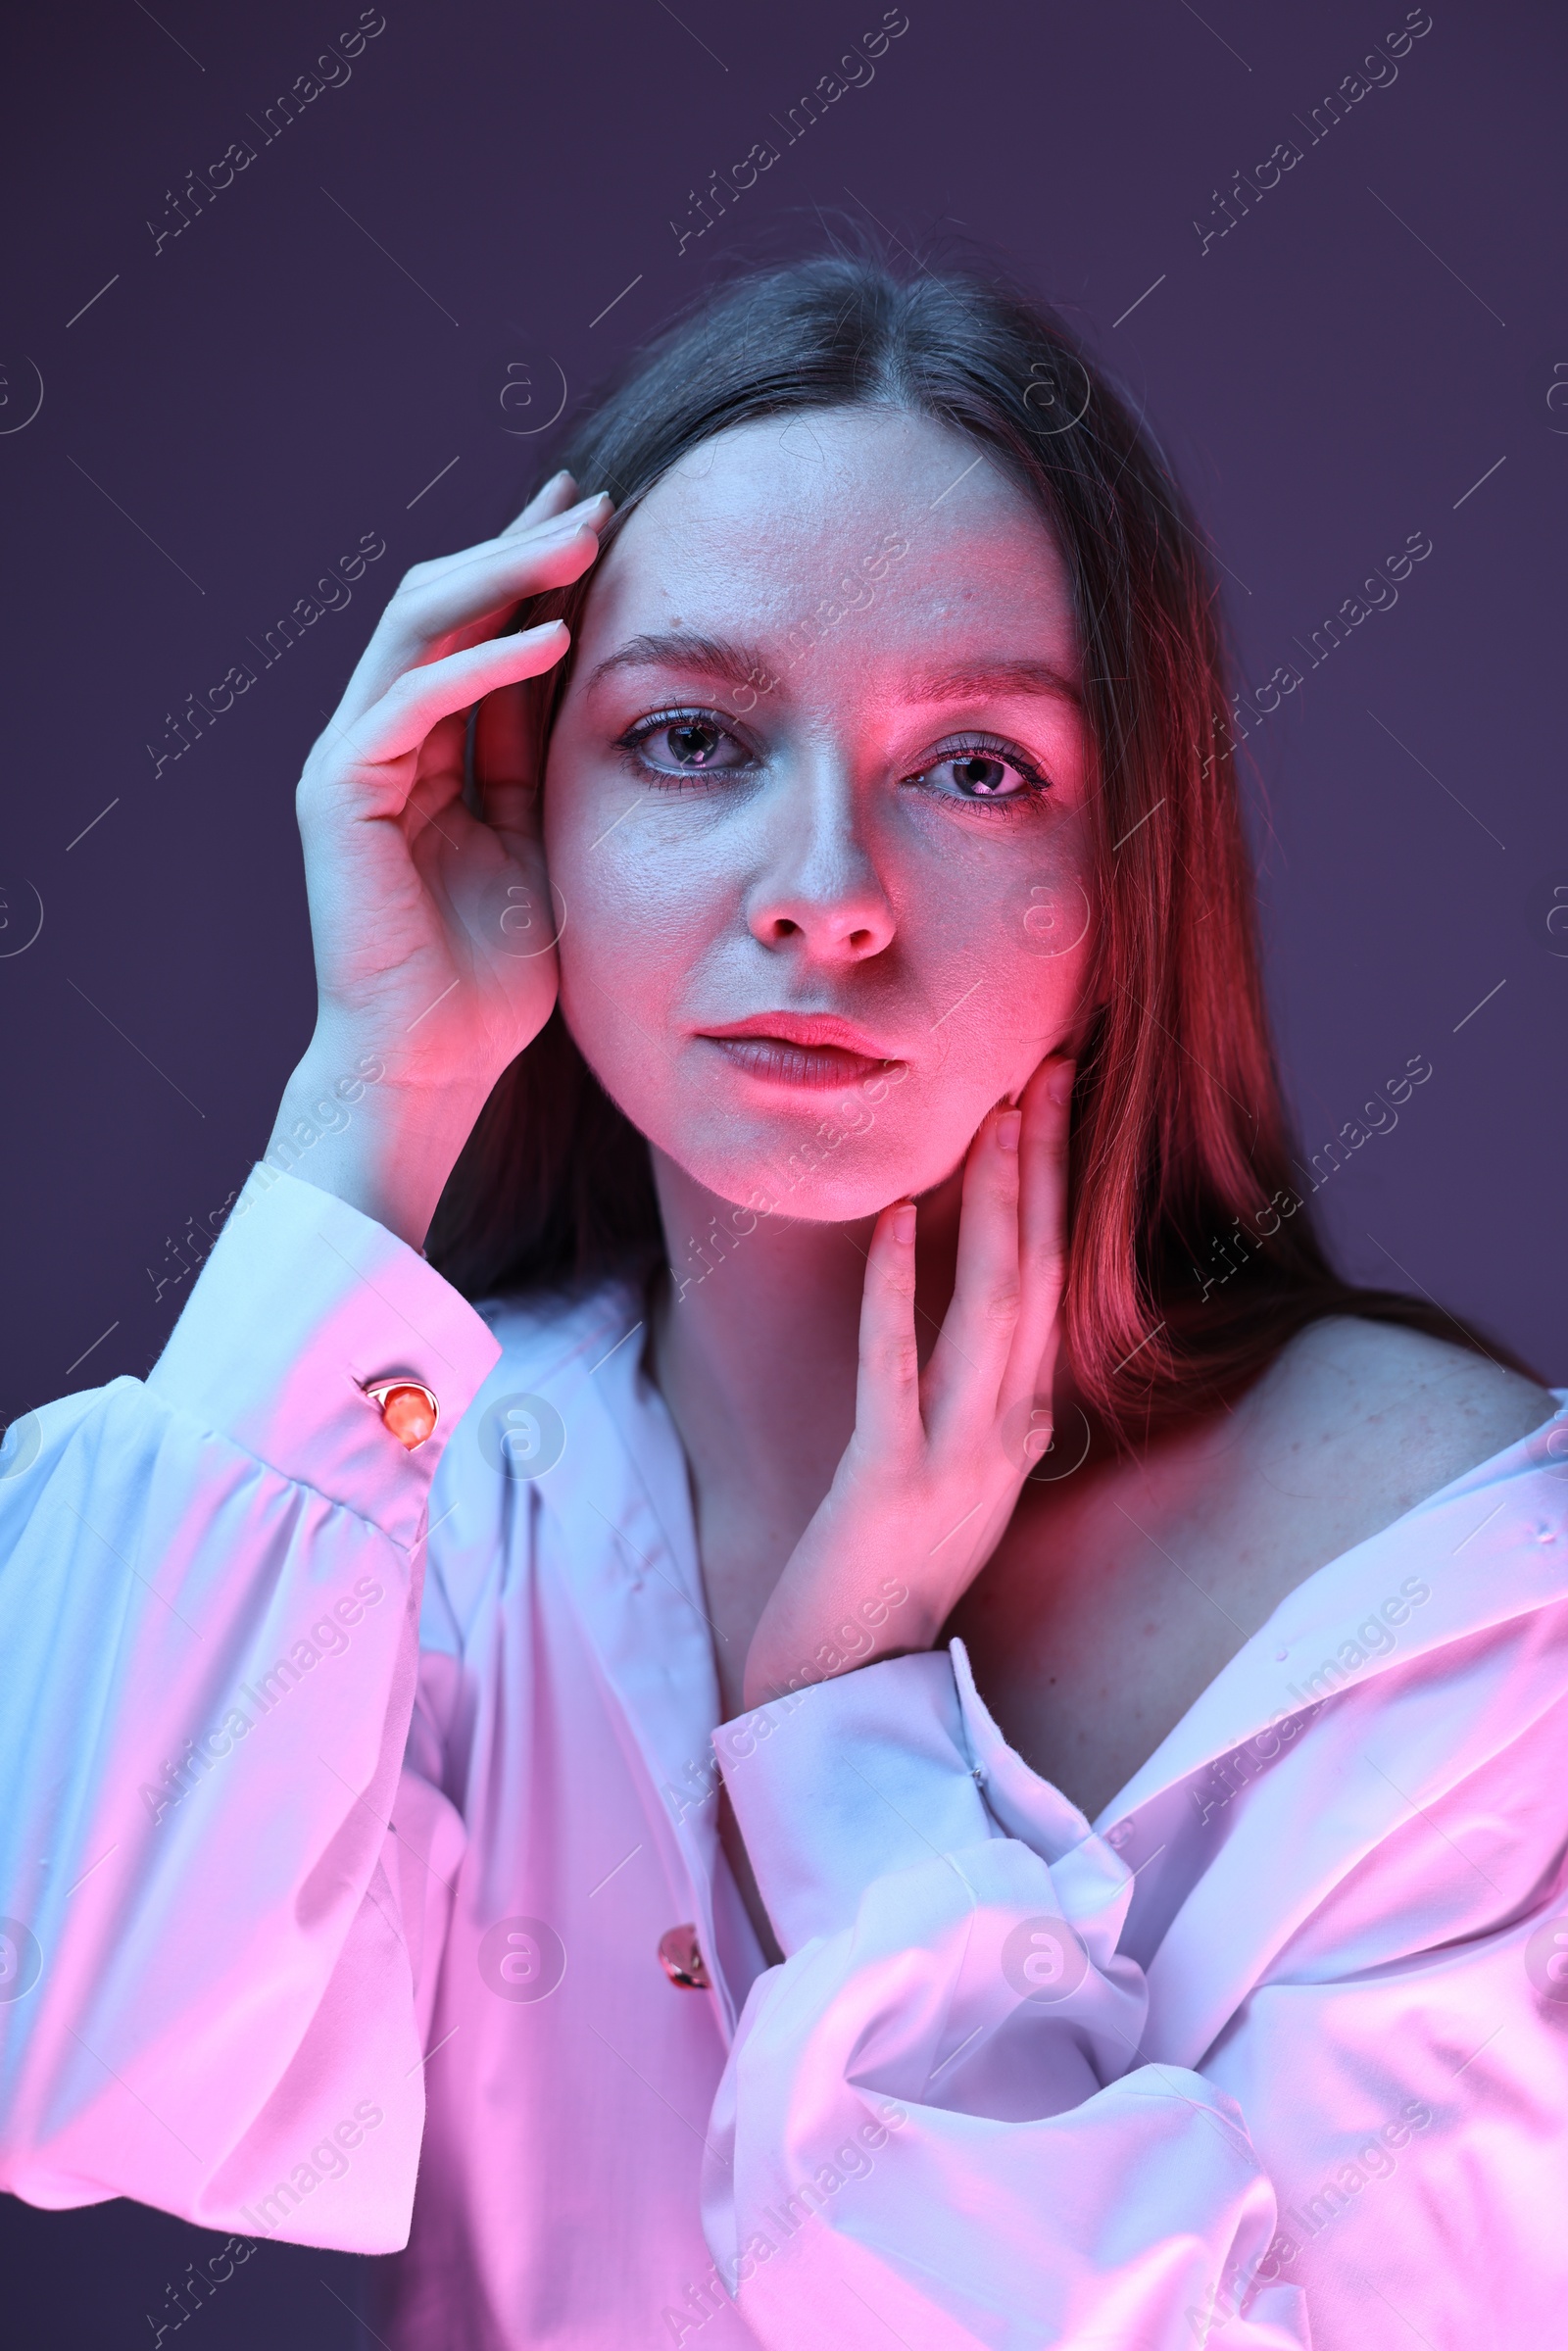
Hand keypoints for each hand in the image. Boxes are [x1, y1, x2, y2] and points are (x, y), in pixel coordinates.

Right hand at [265, 472, 610, 1243]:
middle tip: (598, 502)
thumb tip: (584, 671)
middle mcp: (380, 738)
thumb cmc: (491, 974)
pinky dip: (479, 665)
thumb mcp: (541, 840)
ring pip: (418, 629)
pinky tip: (548, 639)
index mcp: (426, 747)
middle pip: (442, 605)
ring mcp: (352, 761)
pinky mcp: (340, 794)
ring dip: (501, 577)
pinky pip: (411, 702)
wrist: (433, 1061)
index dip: (532, 567)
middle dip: (519, 546)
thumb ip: (541, 758)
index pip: (475, 626)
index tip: (606, 518)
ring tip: (580, 542)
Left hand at [740, 1055, 1073, 1709]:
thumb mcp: (951, 1470)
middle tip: (1045, 1068)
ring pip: (988, 1312)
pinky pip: (894, 1371)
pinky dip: (892, 1292)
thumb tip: (980, 1293)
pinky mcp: (886, 1485)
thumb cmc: (887, 1570)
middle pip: (1040, 1277)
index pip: (1055, 1282)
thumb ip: (976, 1389)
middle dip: (1046, 1168)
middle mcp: (1008, 1436)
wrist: (843, 1685)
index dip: (1061, 1188)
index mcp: (1023, 1424)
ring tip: (993, 1119)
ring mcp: (955, 1462)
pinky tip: (889, 1221)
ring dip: (993, 1209)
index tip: (1057, 1097)